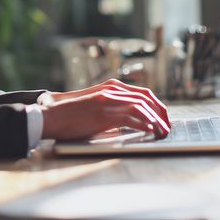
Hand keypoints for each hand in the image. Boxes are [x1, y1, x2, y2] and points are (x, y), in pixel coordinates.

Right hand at [40, 79, 169, 140]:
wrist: (52, 115)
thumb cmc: (72, 116)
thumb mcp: (96, 108)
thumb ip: (112, 110)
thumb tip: (130, 122)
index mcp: (111, 87)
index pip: (143, 93)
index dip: (156, 106)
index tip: (164, 117)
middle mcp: (112, 91)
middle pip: (146, 98)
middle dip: (161, 112)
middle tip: (167, 126)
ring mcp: (108, 100)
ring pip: (141, 107)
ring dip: (155, 120)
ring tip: (163, 132)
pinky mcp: (103, 112)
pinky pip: (130, 116)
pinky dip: (143, 123)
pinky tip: (150, 131)